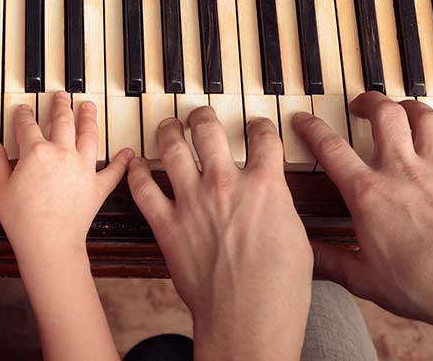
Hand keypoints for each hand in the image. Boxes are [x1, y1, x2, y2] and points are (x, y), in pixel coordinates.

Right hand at [0, 92, 130, 360]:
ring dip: (90, 118)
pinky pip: (114, 171)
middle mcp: (63, 153)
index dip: (24, 114)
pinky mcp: (98, 186)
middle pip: (63, 121)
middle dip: (61, 105)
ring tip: (89, 106)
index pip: (28, 125)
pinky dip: (122, 162)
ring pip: (89, 135)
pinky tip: (129, 153)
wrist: (49, 243)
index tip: (23, 109)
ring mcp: (83, 168)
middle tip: (62, 96)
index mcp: (36, 152)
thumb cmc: (21, 220)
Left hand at [128, 108, 310, 359]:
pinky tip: (134, 165)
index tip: (256, 125)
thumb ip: (279, 210)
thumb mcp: (297, 238)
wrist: (248, 317)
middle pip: (210, 131)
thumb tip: (273, 203)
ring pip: (172, 148)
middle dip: (204, 117)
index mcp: (266, 185)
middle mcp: (226, 184)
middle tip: (201, 115)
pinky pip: (143, 190)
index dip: (260, 126)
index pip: (263, 137)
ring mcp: (192, 202)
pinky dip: (136, 174)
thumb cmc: (279, 290)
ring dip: (168, 131)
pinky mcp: (166, 225)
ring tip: (168, 126)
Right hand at [293, 92, 432, 358]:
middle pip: (385, 115)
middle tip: (361, 104)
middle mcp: (403, 173)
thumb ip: (330, 262)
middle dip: (370, 101)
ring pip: (428, 119)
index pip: (331, 149)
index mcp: (368, 194)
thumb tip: (305, 256)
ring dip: (415, 109)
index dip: (312, 129)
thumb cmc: (419, 285)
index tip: (303, 119)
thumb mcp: (362, 279)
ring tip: (405, 110)